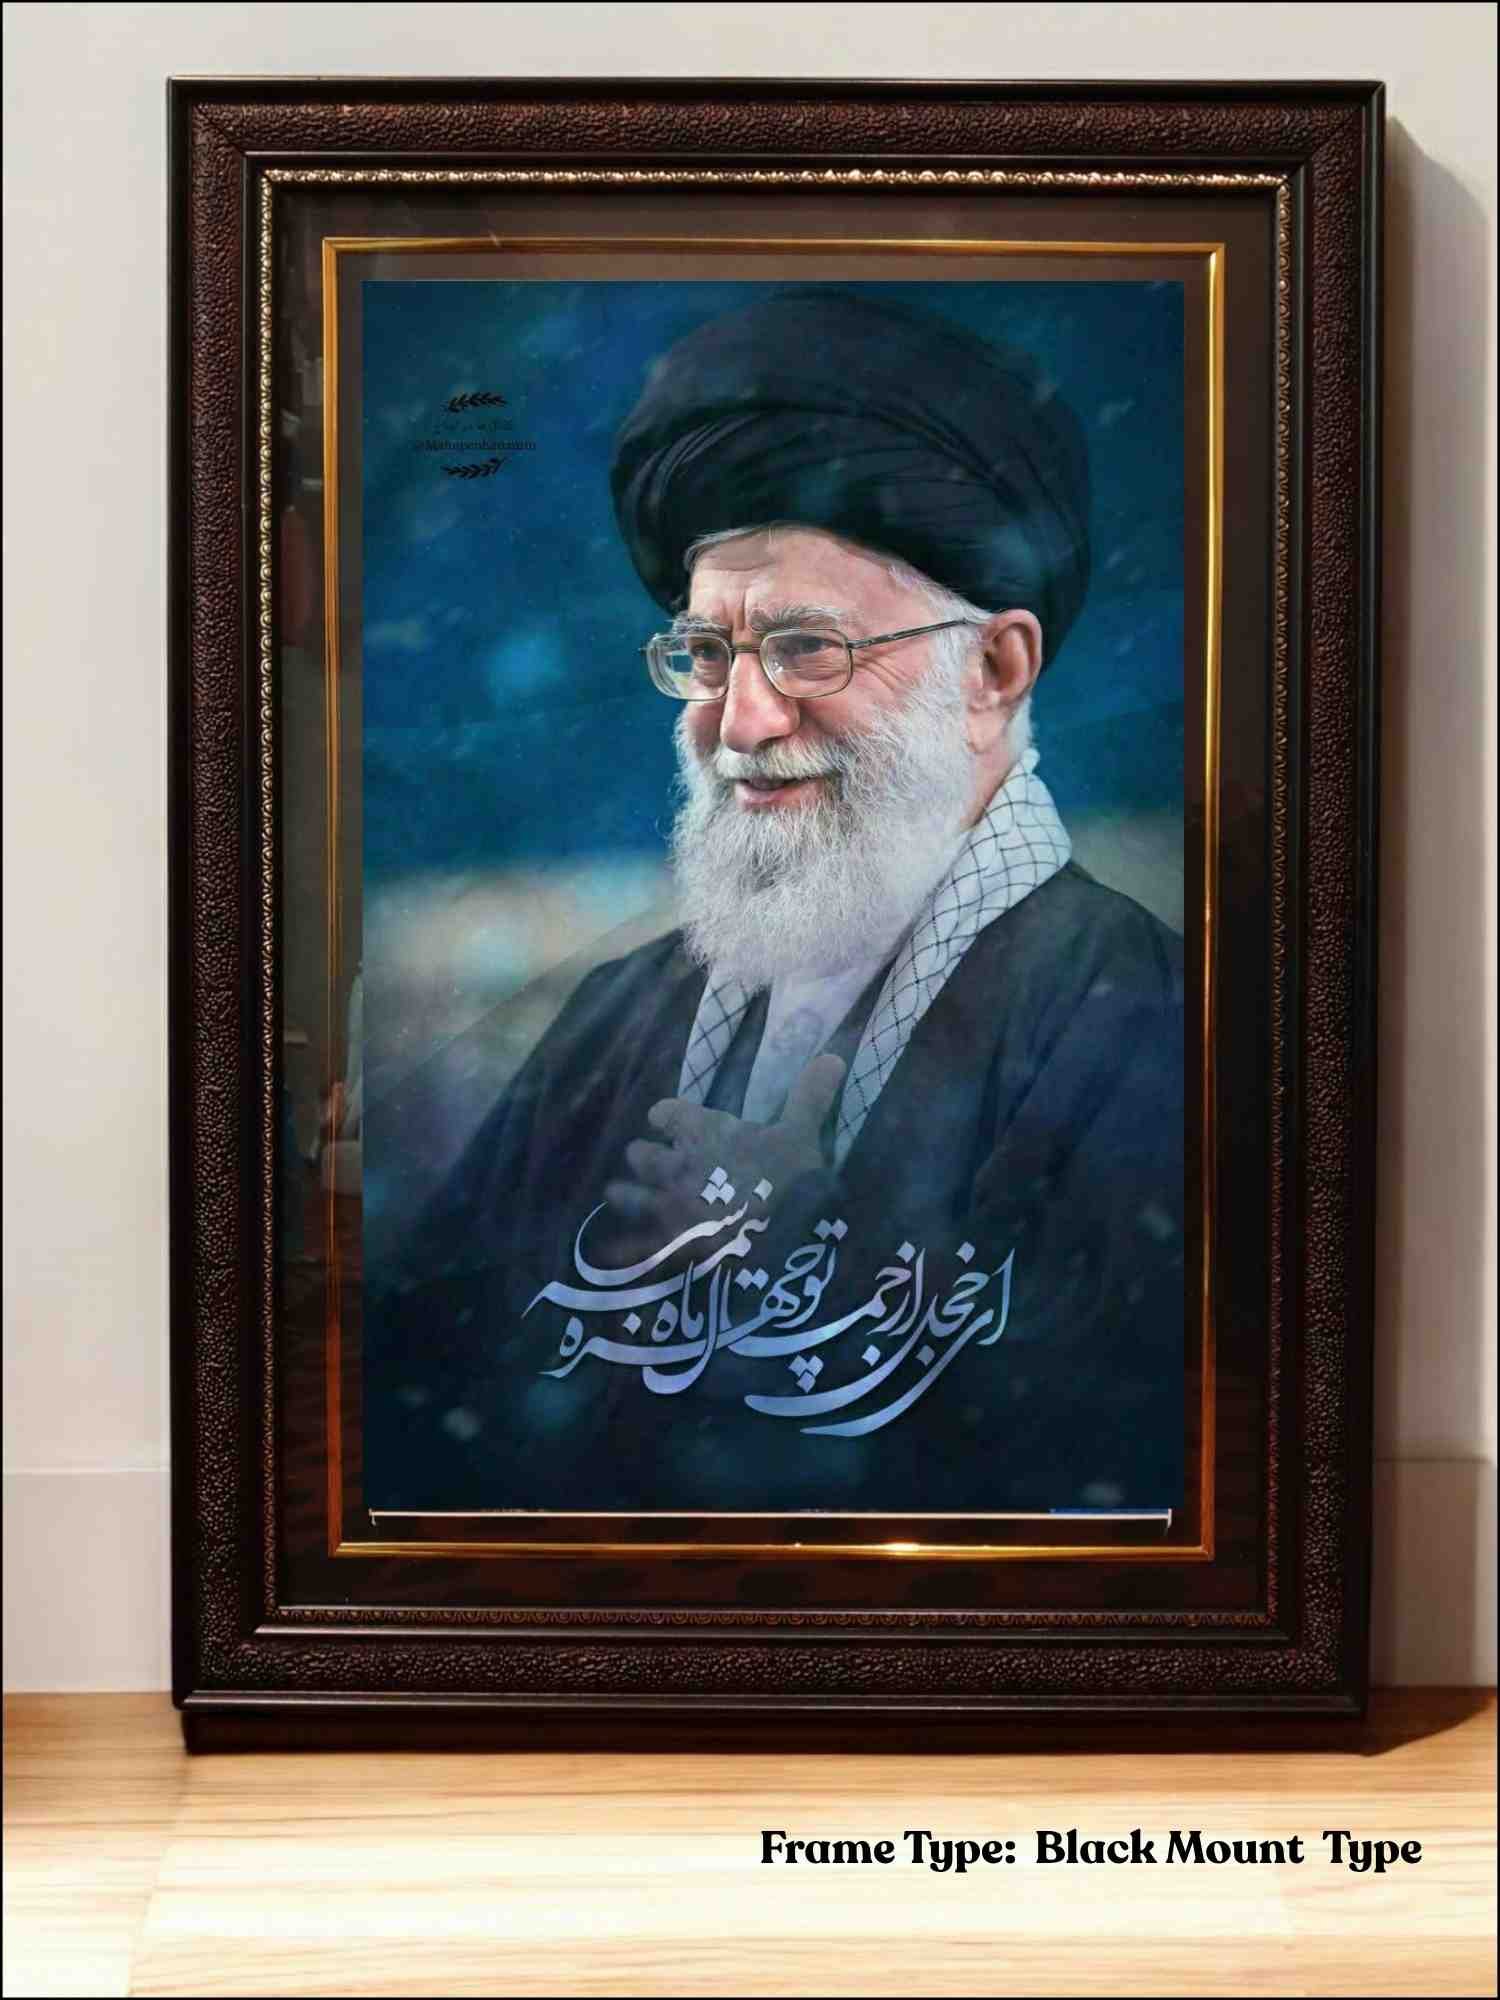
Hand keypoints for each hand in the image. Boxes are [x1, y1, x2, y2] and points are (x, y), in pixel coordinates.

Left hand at [600, 1052, 846, 1260]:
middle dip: (644, 1156)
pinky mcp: (663, 1248)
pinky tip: (627, 1247)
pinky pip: (632, 1243)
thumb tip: (832, 1056)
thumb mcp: (803, 1134)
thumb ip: (810, 1095)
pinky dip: (627, 1245)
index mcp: (701, 1132)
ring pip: (627, 1196)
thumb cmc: (788, 1182)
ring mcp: (664, 1209)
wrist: (776, 1246)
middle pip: (640, 1154)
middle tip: (651, 1161)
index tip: (668, 1120)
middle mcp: (673, 1165)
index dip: (667, 1116)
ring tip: (624, 1195)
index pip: (665, 1112)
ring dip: (626, 1194)